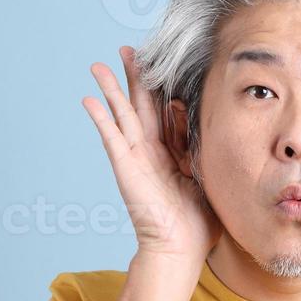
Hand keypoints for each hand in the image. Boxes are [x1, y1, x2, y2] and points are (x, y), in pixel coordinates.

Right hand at [83, 46, 222, 265]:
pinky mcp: (126, 168)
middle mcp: (151, 152)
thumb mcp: (209, 178)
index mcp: (171, 154)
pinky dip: (100, 118)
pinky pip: (112, 138)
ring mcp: (136, 158)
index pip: (167, 113)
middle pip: (141, 106)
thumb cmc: (198, 223)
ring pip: (123, 115)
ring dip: (111, 89)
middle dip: (135, 78)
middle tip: (127, 51)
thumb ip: (206, 152)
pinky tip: (88, 99)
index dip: (164, 88)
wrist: (181, 250)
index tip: (162, 62)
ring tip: (98, 65)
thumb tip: (212, 129)